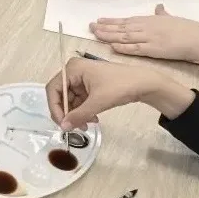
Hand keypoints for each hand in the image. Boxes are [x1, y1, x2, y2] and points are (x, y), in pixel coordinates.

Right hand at [46, 58, 193, 130]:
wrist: (144, 83)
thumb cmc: (120, 86)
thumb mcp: (97, 102)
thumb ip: (78, 115)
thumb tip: (63, 127)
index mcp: (72, 69)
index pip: (54, 90)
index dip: (56, 108)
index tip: (62, 124)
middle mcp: (74, 72)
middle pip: (61, 96)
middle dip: (68, 113)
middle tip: (75, 128)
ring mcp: (82, 79)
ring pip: (71, 101)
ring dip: (77, 115)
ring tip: (87, 125)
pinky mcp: (90, 86)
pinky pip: (80, 101)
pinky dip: (84, 112)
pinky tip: (93, 119)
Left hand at [90, 4, 198, 62]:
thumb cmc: (188, 29)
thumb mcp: (172, 18)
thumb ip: (163, 14)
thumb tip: (159, 7)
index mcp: (150, 20)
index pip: (126, 20)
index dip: (111, 21)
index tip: (99, 20)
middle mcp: (147, 27)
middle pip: (121, 27)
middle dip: (105, 27)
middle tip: (90, 26)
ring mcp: (149, 38)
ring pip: (124, 36)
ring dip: (109, 36)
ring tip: (95, 34)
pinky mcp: (153, 50)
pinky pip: (135, 49)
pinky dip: (123, 47)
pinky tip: (112, 46)